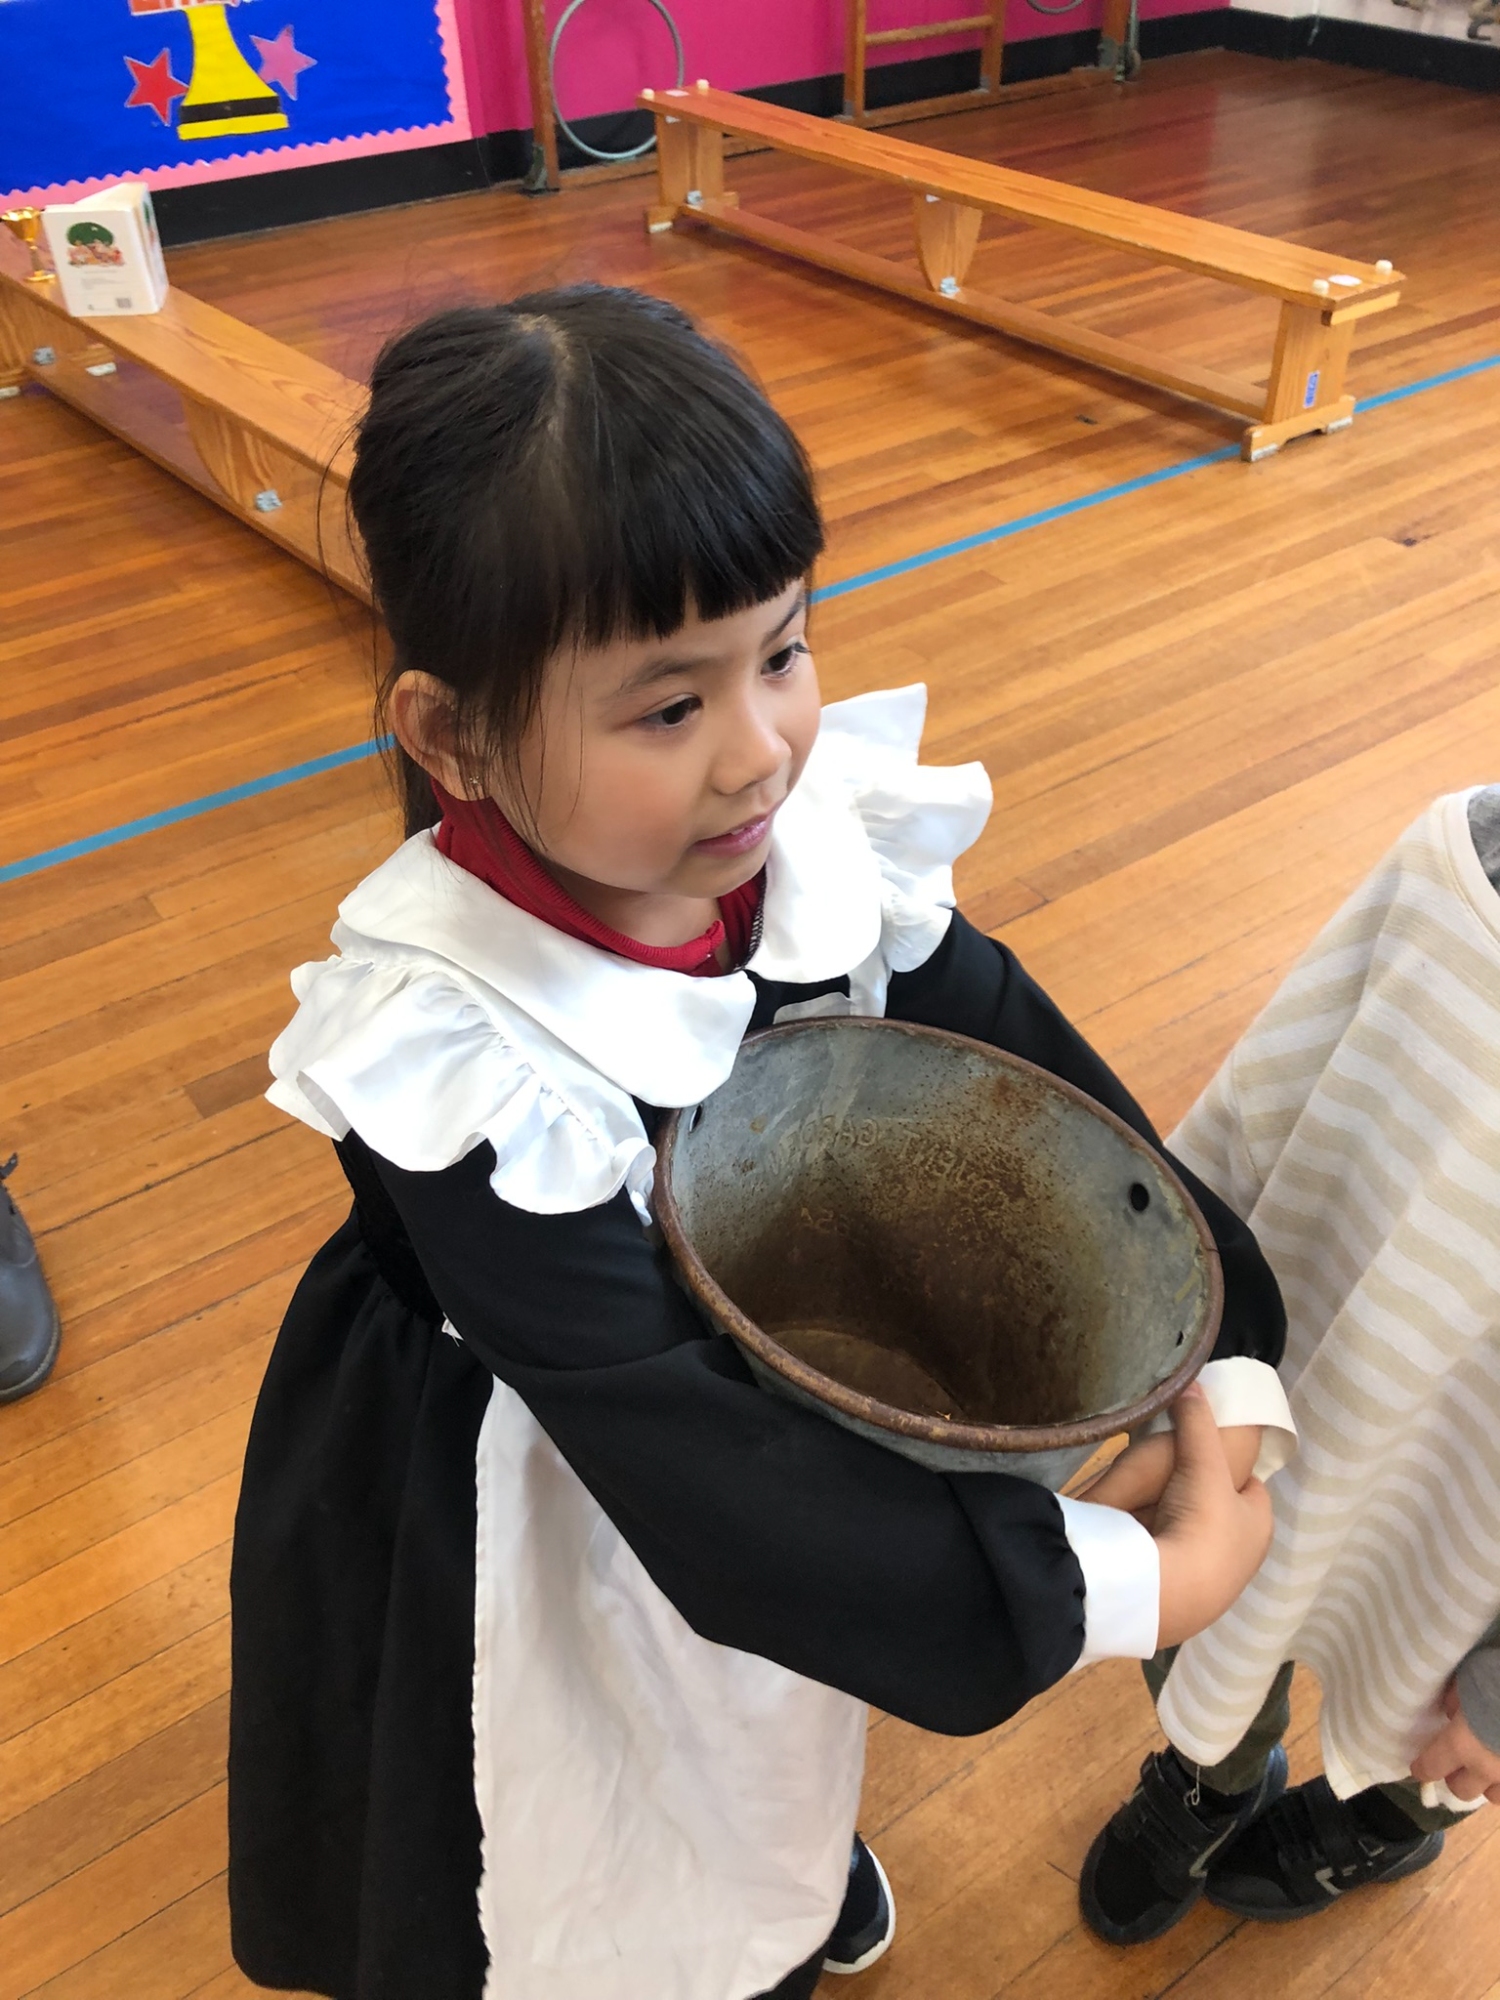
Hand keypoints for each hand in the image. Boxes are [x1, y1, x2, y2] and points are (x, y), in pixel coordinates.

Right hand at [1151, 1385, 1273, 1649]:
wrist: (1167, 1593)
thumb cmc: (1202, 1527)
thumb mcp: (1202, 1463)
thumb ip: (1198, 1422)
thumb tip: (1192, 1380)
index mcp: (1258, 1526)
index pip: (1250, 1487)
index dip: (1230, 1466)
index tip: (1203, 1446)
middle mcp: (1239, 1556)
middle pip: (1216, 1509)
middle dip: (1194, 1490)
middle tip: (1167, 1464)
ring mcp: (1207, 1580)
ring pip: (1187, 1533)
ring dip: (1169, 1516)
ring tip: (1142, 1491)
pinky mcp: (1174, 1594)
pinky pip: (1163, 1553)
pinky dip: (1150, 1539)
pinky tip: (1131, 1526)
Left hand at [1410, 1680, 1499, 1804]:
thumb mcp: (1470, 1676)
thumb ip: (1457, 1699)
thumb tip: (1453, 1713)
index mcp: (1464, 1744)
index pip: (1432, 1766)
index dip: (1423, 1768)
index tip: (1419, 1768)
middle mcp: (1488, 1769)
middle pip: (1461, 1790)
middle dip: (1456, 1776)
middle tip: (1459, 1762)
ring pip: (1494, 1797)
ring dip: (1488, 1783)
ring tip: (1491, 1764)